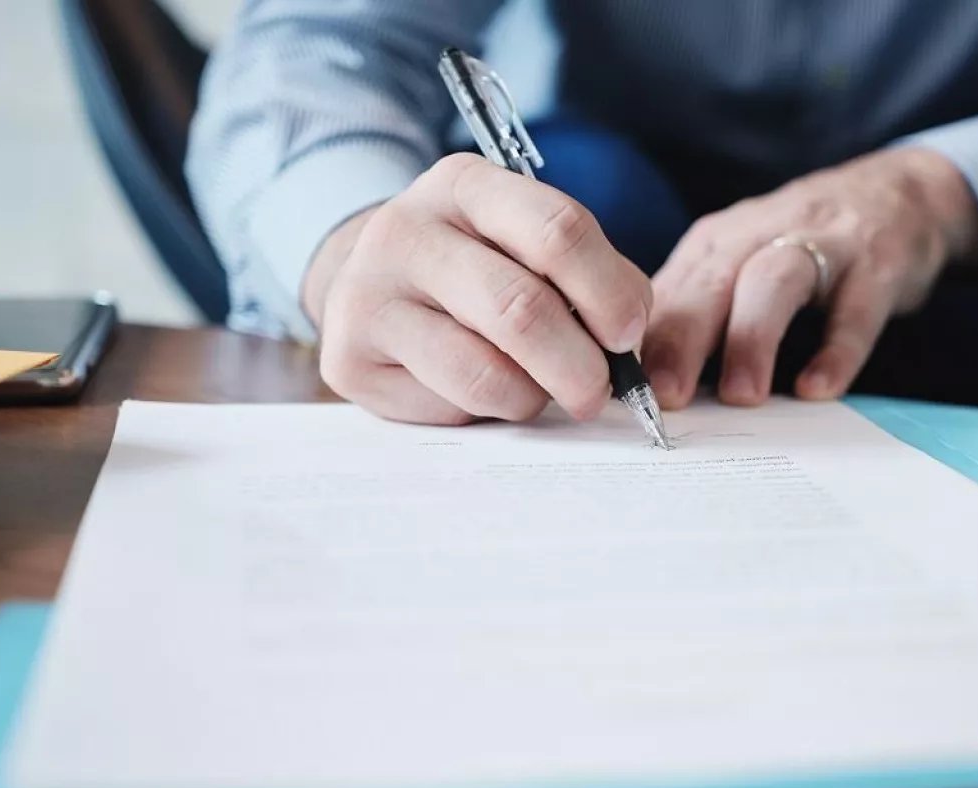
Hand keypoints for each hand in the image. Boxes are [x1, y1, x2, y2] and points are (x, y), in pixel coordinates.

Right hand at [303, 153, 651, 424]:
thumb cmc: (474, 268)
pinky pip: (448, 405)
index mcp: (465, 185)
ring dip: (532, 396)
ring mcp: (367, 294)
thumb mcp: (527, 245)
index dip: (608, 292)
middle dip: (579, 365)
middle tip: (597, 391)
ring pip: (486, 372)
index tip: (627, 334)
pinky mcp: (347, 360)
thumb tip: (629, 344)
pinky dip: (484, 411)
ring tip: (535, 388)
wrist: (373, 284)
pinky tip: (477, 389)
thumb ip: (588, 279)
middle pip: (521, 309)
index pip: (557, 231)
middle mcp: (406, 230)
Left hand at [641, 147, 977, 408]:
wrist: (899, 194)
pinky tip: (818, 388)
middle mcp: (757, 237)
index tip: (618, 391)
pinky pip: (855, 306)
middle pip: (710, 282)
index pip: (665, 293)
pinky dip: (837, 348)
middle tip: (666, 397)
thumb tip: (632, 380)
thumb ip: (691, 314)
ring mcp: (820, 244)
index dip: (638, 342)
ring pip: (774, 282)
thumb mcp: (735, 266)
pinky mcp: (875, 261)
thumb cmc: (798, 246)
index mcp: (713, 245)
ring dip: (753, 338)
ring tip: (741, 397)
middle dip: (684, 339)